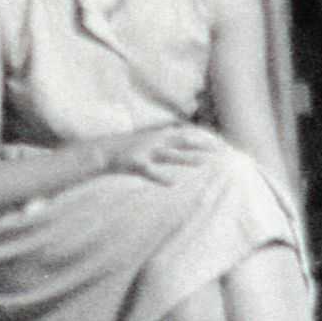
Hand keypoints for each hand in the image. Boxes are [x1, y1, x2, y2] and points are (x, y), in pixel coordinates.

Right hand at [104, 124, 224, 184]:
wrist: (102, 151)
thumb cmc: (127, 149)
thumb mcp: (147, 142)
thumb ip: (163, 143)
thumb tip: (176, 141)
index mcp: (158, 137)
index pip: (185, 136)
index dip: (201, 139)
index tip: (218, 144)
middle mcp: (155, 142)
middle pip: (182, 142)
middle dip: (200, 146)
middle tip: (219, 151)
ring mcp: (146, 152)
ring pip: (170, 155)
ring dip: (187, 159)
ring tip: (203, 162)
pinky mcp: (136, 163)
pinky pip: (150, 171)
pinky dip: (161, 177)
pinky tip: (173, 184)